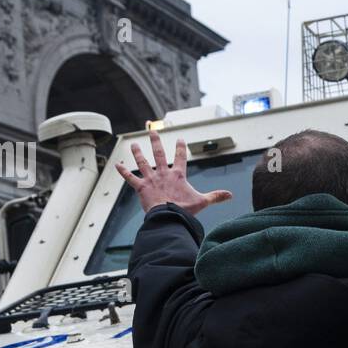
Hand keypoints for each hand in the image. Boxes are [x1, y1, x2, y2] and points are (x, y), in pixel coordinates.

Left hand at [117, 129, 232, 213]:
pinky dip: (123, 172)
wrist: (169, 216)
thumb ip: (215, 196)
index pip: (180, 157)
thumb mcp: (202, 201)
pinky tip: (117, 165)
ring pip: (142, 162)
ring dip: (137, 153)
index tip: (179, 138)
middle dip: (155, 141)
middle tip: (152, 131)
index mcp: (177, 175)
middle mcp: (163, 173)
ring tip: (134, 145)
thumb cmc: (184, 209)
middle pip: (158, 153)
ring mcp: (151, 179)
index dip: (180, 147)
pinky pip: (130, 178)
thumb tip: (230, 195)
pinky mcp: (141, 187)